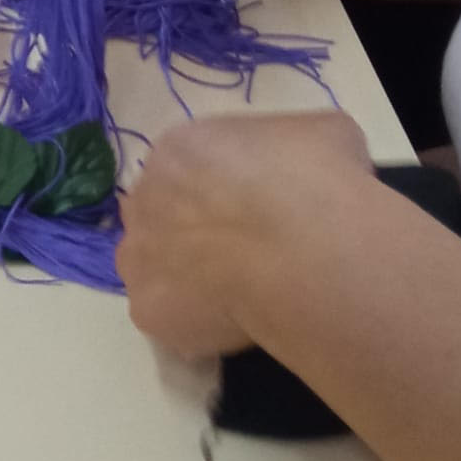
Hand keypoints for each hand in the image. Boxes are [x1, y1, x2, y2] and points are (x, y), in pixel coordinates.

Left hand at [117, 112, 374, 357]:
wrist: (303, 248)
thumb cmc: (318, 181)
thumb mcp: (324, 136)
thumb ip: (292, 151)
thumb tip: (304, 171)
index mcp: (180, 149)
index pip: (186, 170)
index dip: (217, 194)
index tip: (251, 212)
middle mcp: (143, 198)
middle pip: (161, 217)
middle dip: (194, 233)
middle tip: (244, 253)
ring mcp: (136, 255)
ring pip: (155, 268)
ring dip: (186, 278)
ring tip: (239, 293)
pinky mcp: (145, 308)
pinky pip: (168, 317)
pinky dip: (196, 324)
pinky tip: (235, 325)